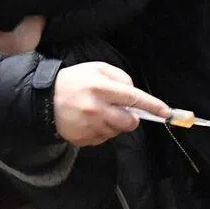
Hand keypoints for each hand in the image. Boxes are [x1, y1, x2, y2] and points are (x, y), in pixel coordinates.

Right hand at [53, 62, 171, 145]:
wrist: (43, 99)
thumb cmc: (72, 81)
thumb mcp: (95, 68)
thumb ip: (119, 77)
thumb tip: (134, 93)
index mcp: (101, 88)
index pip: (134, 98)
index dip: (152, 106)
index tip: (166, 112)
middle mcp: (97, 108)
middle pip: (129, 122)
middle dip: (130, 118)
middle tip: (119, 110)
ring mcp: (90, 126)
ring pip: (117, 132)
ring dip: (114, 124)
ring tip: (98, 114)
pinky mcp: (84, 139)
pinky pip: (103, 139)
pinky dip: (101, 132)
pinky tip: (88, 122)